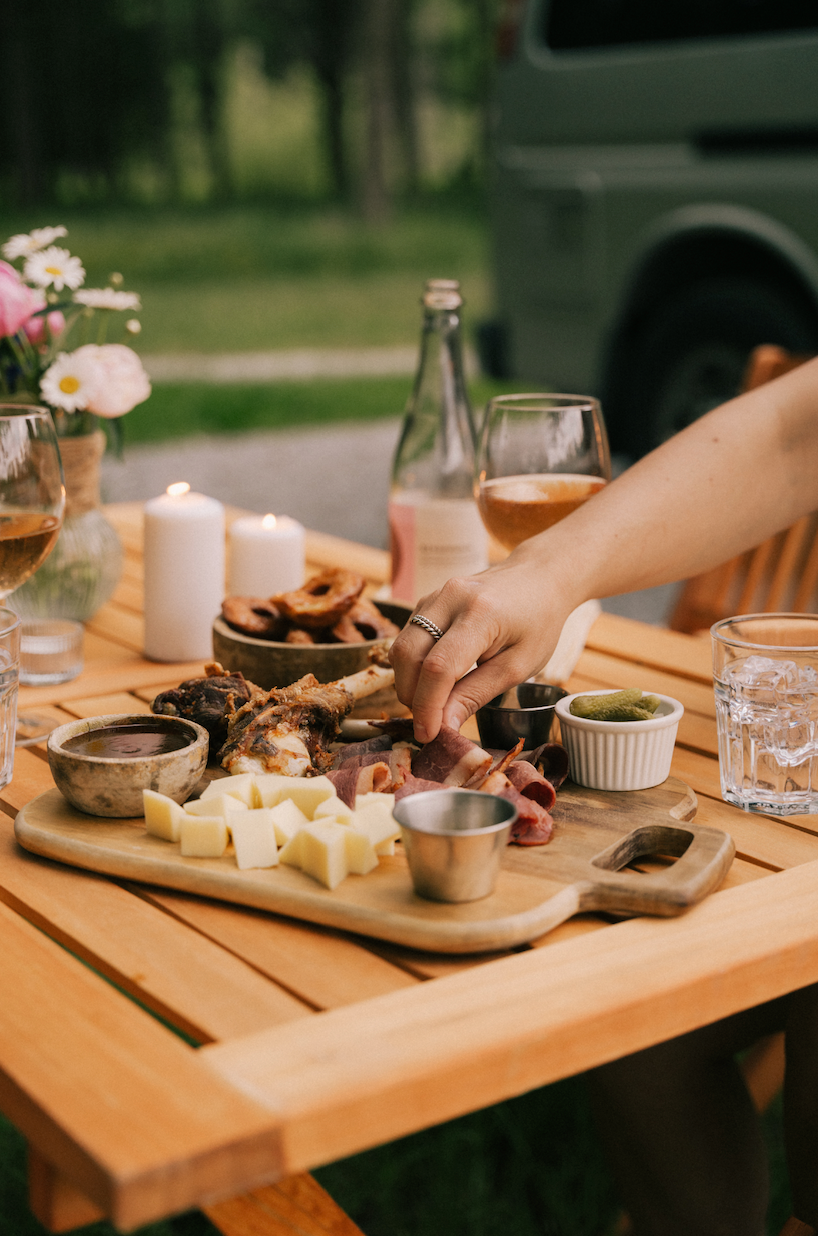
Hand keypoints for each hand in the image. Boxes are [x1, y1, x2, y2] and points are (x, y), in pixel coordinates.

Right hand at [389, 554, 575, 741]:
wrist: (539, 577)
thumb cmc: (538, 623)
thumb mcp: (518, 666)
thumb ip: (477, 694)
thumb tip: (443, 727)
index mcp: (481, 614)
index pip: (439, 667)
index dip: (427, 707)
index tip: (428, 735)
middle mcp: (450, 598)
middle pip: (409, 656)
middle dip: (412, 696)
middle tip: (431, 721)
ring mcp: (435, 595)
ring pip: (401, 647)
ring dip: (409, 682)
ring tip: (433, 702)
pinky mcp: (427, 600)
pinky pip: (408, 638)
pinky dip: (413, 666)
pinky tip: (434, 679)